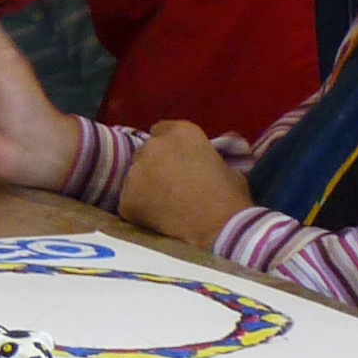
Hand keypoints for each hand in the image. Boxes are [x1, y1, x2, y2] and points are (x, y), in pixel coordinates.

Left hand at [118, 122, 251, 246]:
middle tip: (170, 185)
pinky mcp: (126, 197)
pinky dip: (139, 208)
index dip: (169, 147)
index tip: (176, 161)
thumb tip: (206, 160)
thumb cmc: (230, 196)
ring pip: (135, 175)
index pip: (162, 130)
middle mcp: (154, 145)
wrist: (220, 228)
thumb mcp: (227, 165)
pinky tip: (156, 219)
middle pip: (146, 152)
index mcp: (181, 132)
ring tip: (163, 205)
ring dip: (145, 186)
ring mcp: (136, 170)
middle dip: (155, 165)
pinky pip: (129, 200)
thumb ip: (208, 156)